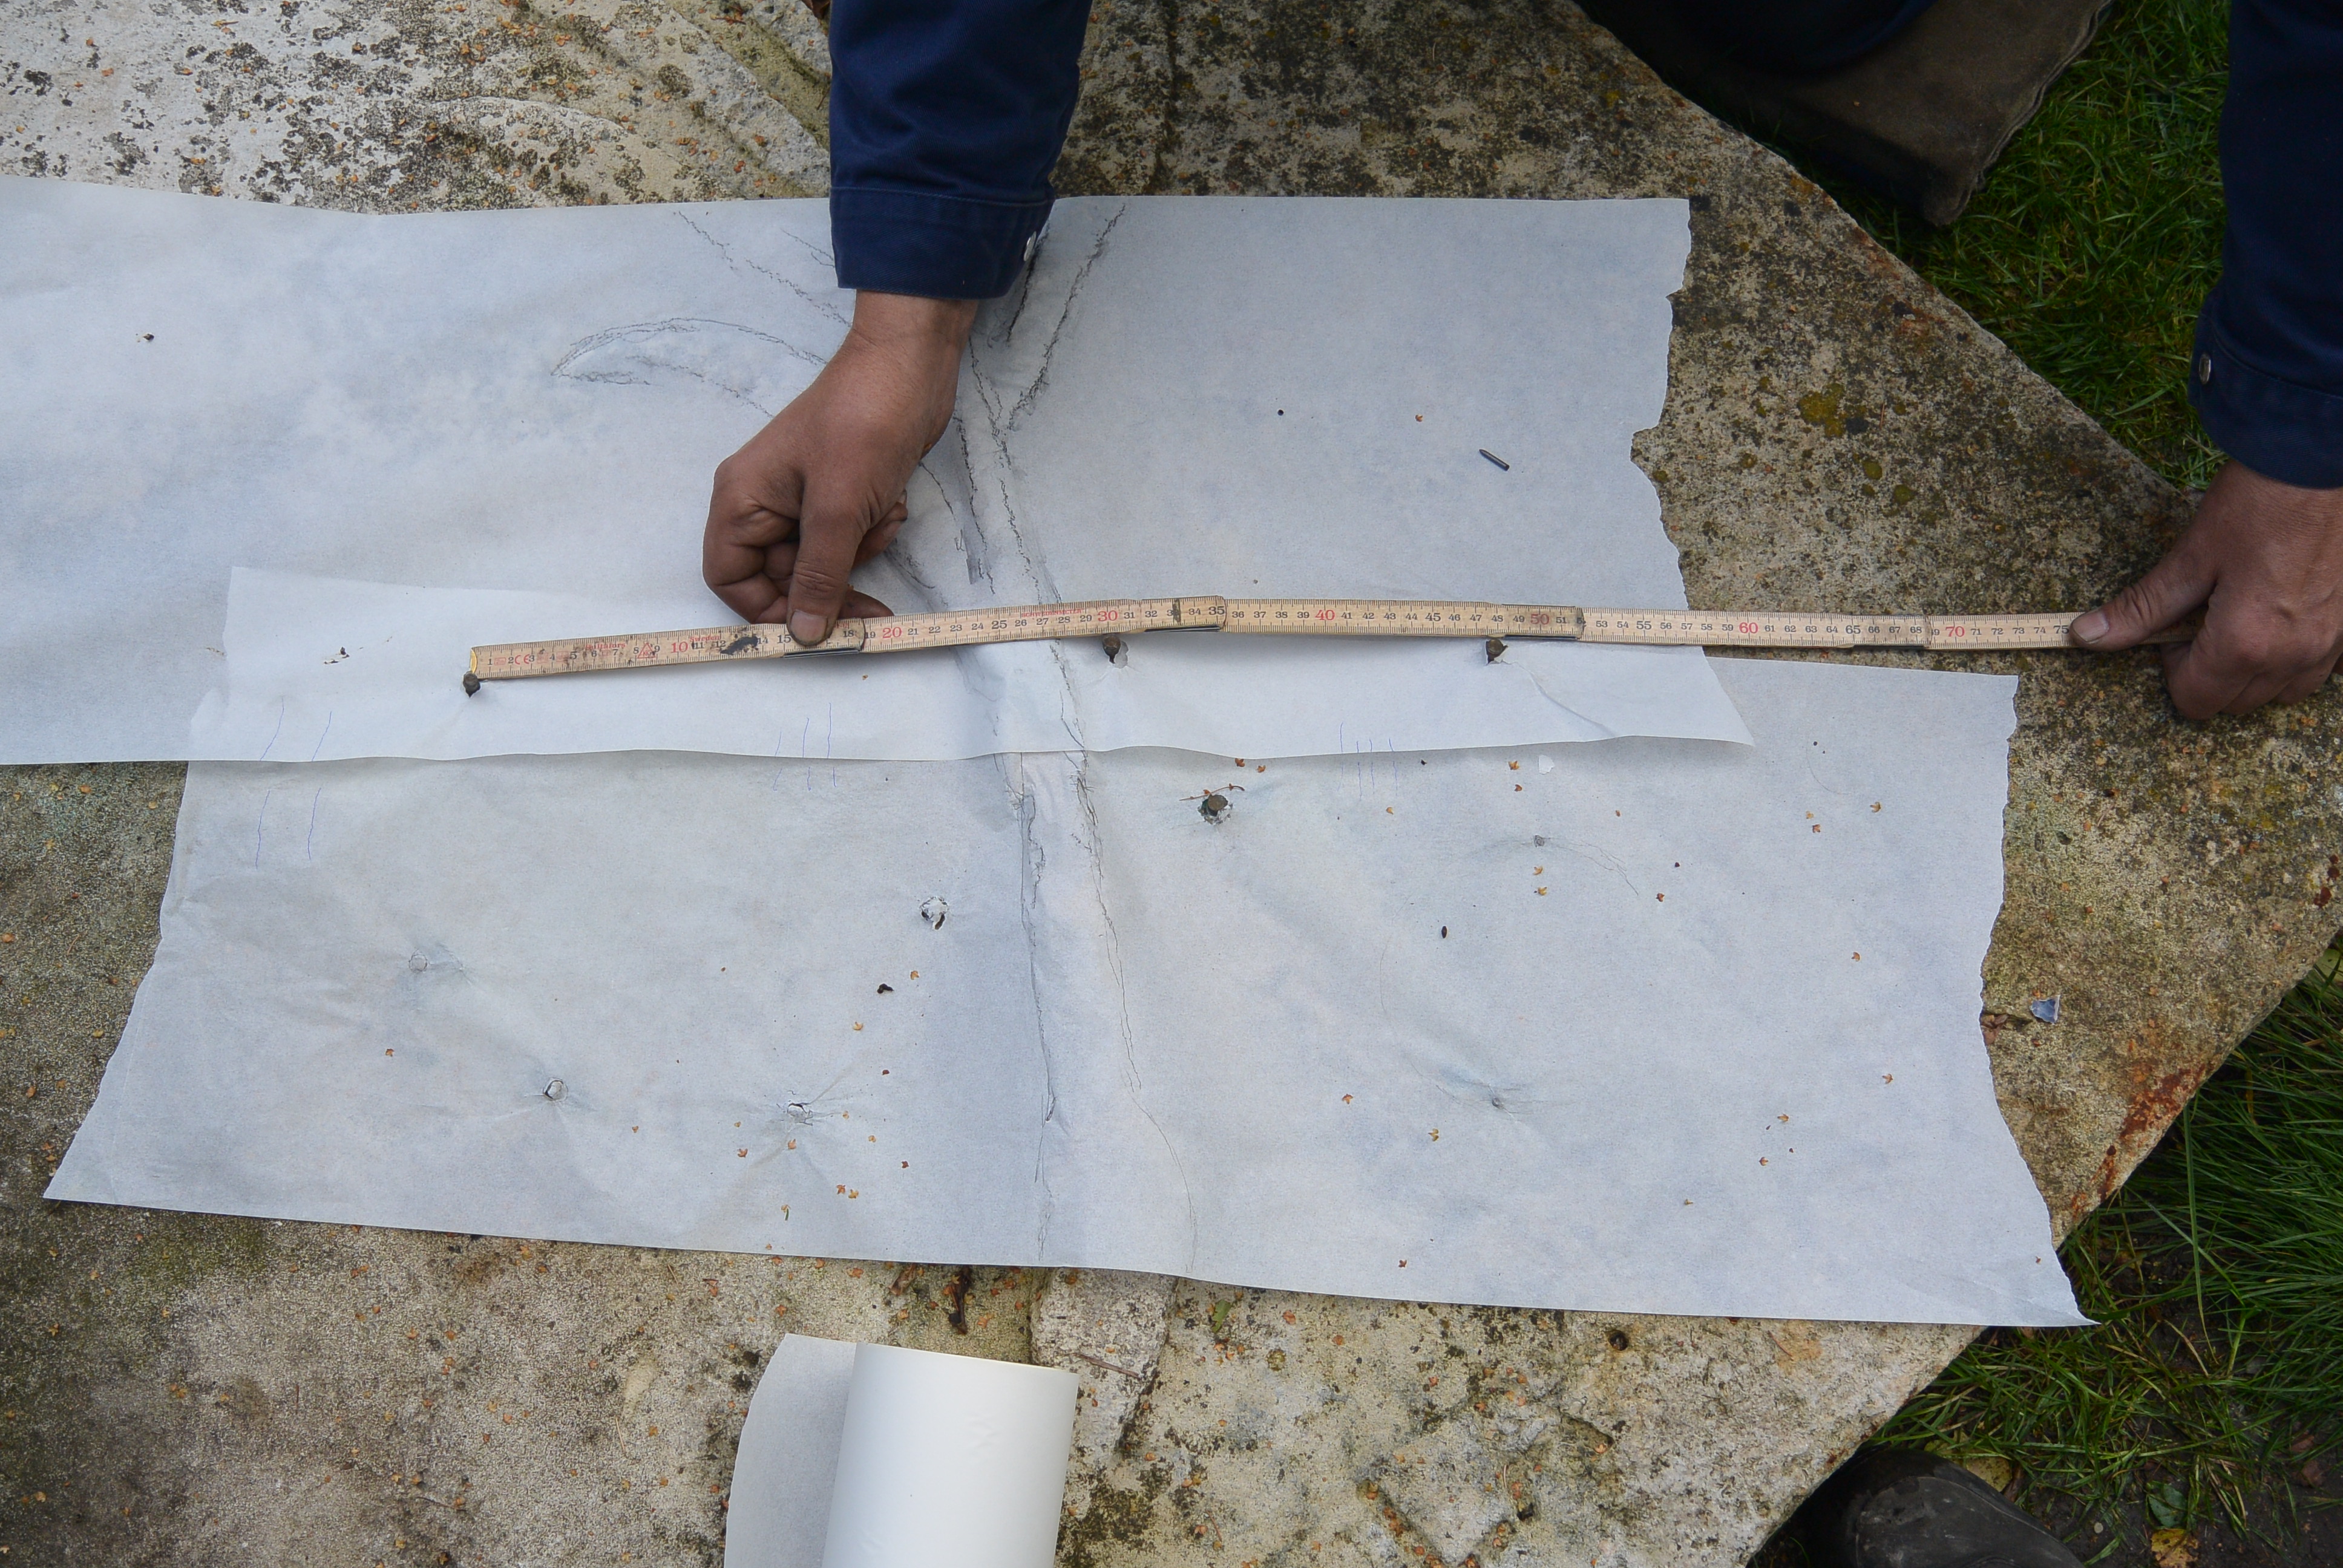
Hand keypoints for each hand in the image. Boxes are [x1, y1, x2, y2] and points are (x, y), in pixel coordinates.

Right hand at [703, 291, 979, 642]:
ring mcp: (803, 500)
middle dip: (831, 585)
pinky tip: (892, 500)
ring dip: (860, 552)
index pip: (730, 578)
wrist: (912, 370)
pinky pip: (851, 540)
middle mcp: (764, 503)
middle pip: (782, 579)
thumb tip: (803, 634)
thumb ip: (818, 577)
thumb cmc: (863, 424)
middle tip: (872, 609)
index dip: (766, 611)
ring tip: (881, 516)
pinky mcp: (840, 496)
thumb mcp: (838, 511)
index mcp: (742, 500)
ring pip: (824, 563)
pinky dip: (875, 529)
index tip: (812, 630)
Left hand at [2073, 460, 2342, 718]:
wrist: (2320, 464)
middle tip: (2205, 619)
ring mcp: (2331, 644)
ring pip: (2281, 693)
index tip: (2175, 629)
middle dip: (2210, 673)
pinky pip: (2321, 669)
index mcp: (2244, 644)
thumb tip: (2085, 636)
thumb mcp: (2190, 557)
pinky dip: (2295, 658)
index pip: (2195, 701)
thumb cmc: (2256, 505)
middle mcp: (2293, 655)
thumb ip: (2141, 608)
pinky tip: (2284, 619)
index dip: (2173, 670)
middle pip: (2235, 703)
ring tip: (2244, 619)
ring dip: (2253, 672)